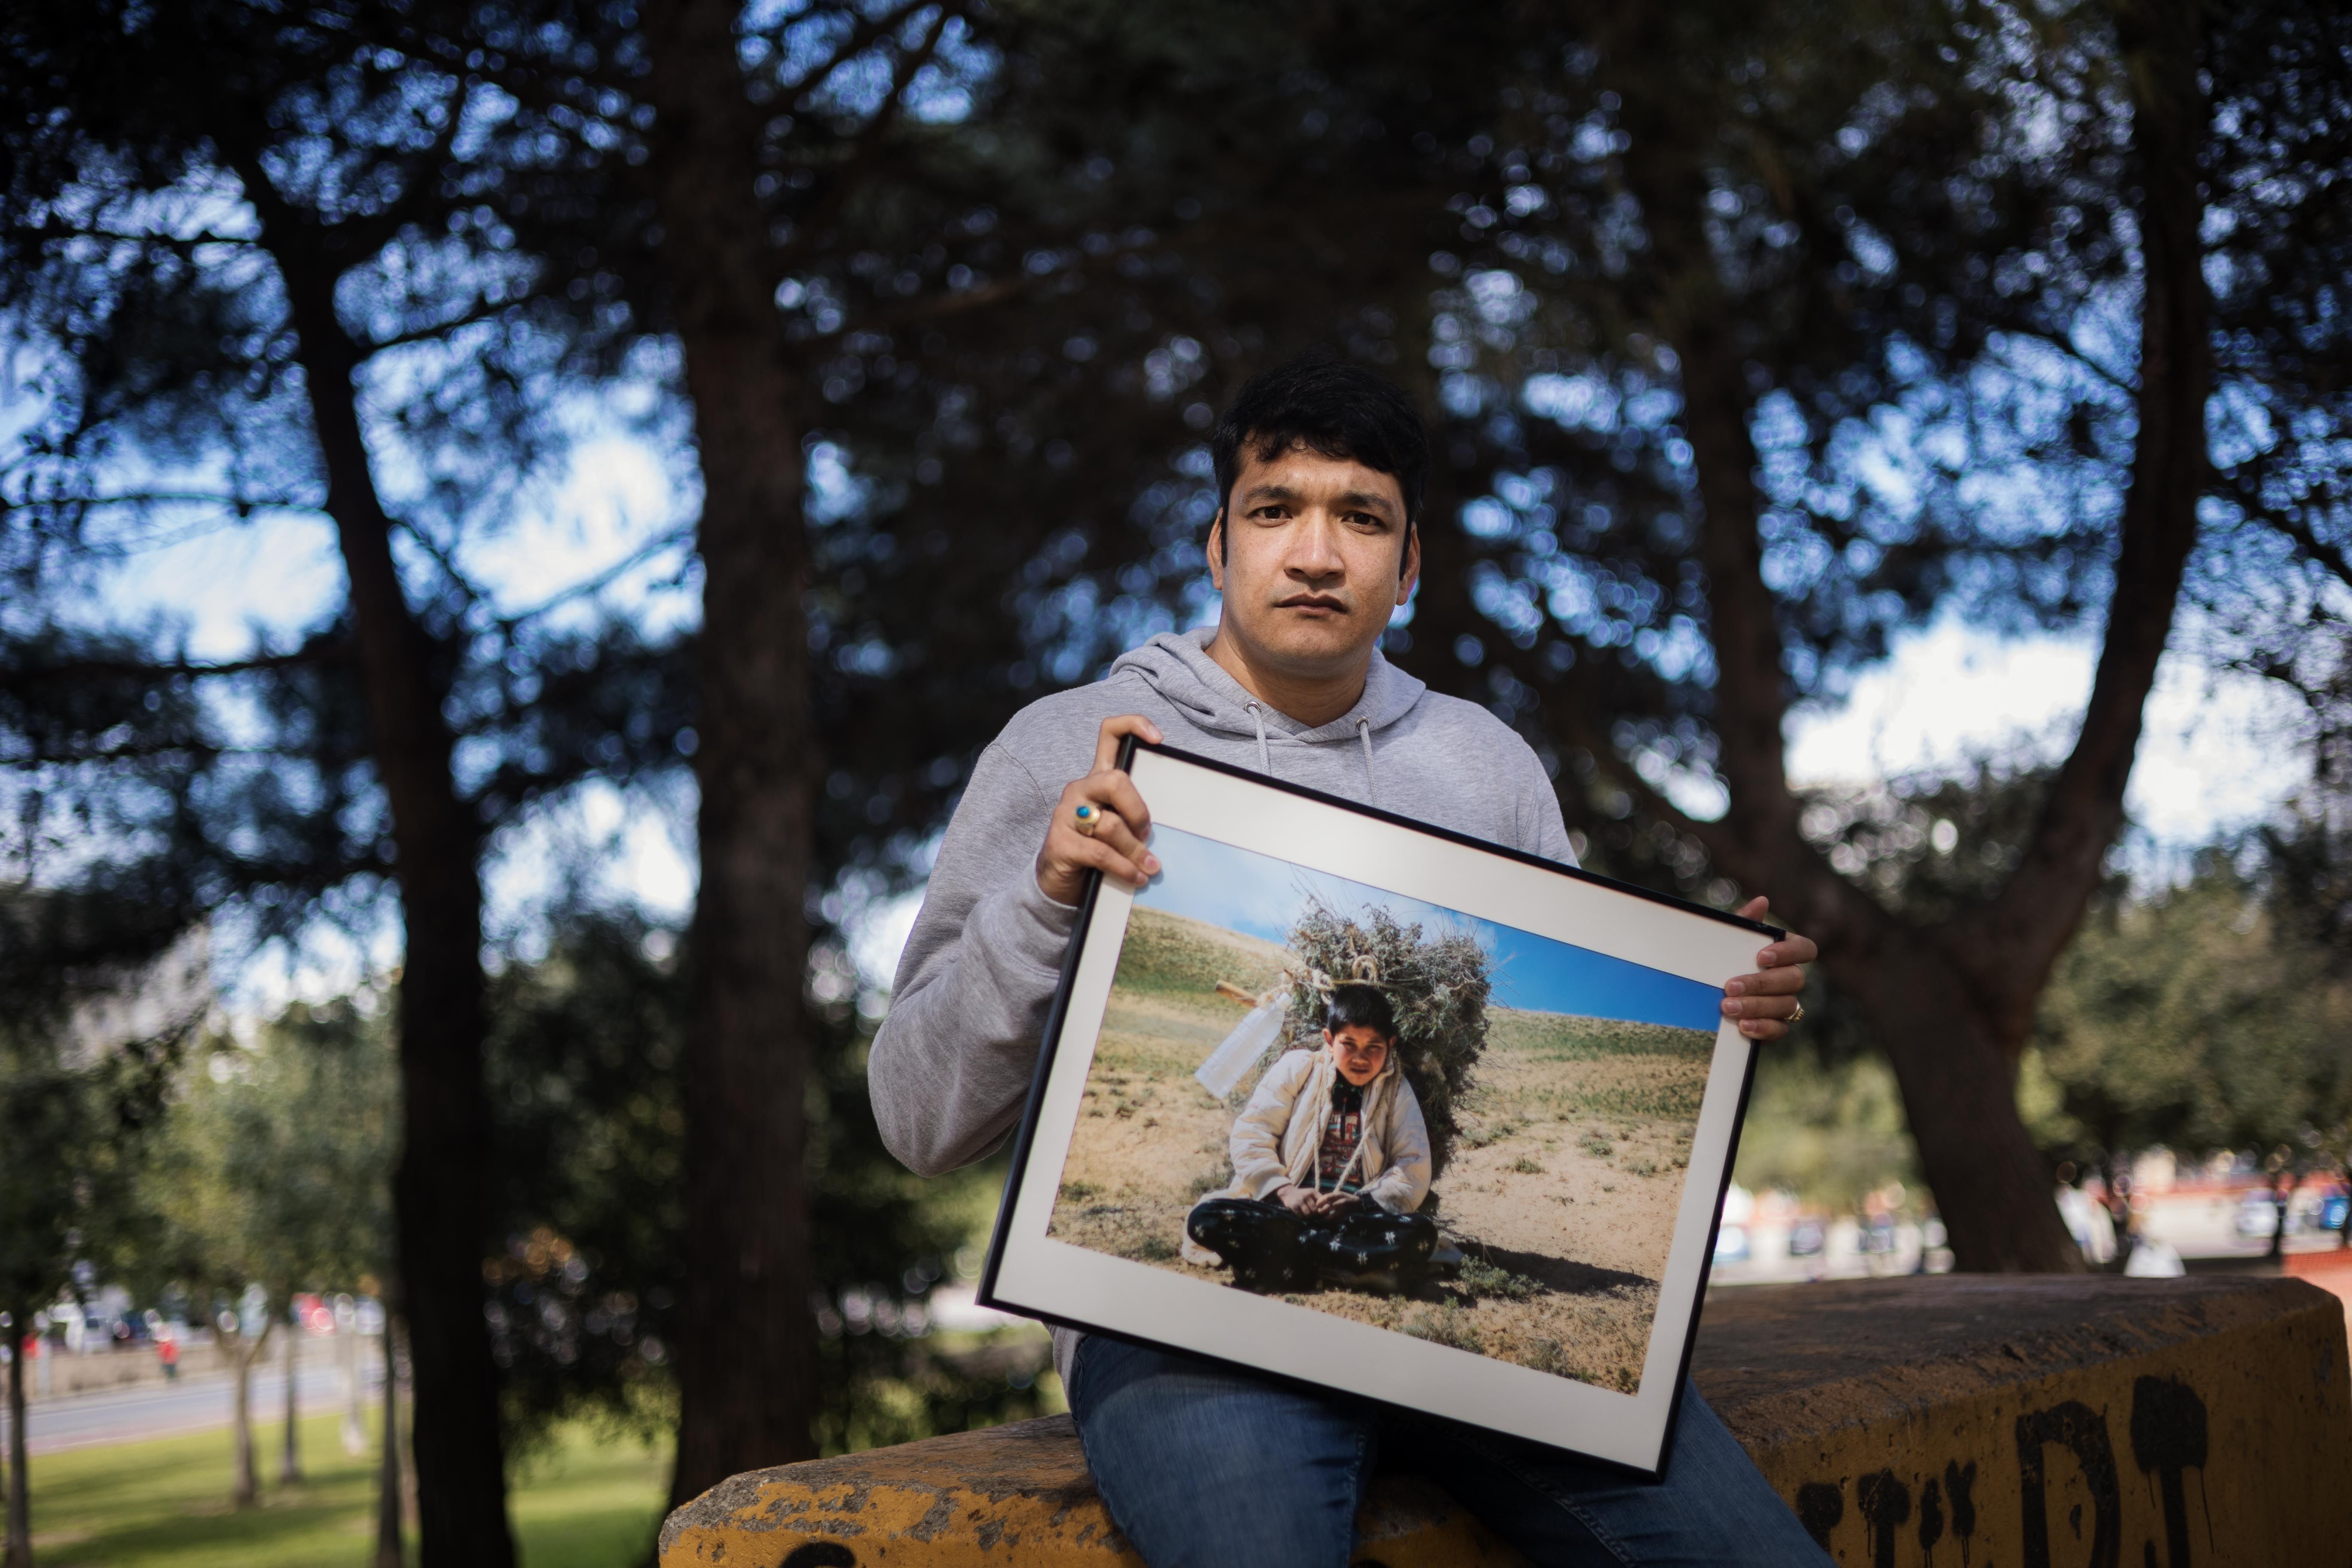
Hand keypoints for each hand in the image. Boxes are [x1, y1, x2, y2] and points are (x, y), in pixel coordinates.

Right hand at [1035, 715, 1164, 903]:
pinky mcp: (1060, 842)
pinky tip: (1136, 878)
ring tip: (1149, 867)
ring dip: (1135, 850)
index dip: (1133, 726)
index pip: (1110, 734)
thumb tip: (1174, 825)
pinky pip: (1101, 853)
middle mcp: (1081, 790)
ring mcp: (1067, 814)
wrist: (1058, 881)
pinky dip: (1124, 868)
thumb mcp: (1120, 826)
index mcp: (1099, 779)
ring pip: (1111, 825)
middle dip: (1139, 811)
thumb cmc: (1097, 850)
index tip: (1158, 739)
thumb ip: (1136, 815)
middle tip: (1147, 834)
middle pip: (1116, 781)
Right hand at [1276, 1185, 1349, 1217]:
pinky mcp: (1294, 1206)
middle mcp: (1307, 1195)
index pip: (1322, 1202)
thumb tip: (1328, 1210)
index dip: (1324, 1209)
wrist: (1288, 1193)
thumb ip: (1319, 1200)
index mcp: (1313, 1192)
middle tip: (1314, 1216)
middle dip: (1315, 1214)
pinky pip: (1301, 1216)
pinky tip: (1302, 1215)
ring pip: (1308, 1214)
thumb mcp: (1311, 1194)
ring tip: (1308, 1216)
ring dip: (1308, 1217)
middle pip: (1315, 1210)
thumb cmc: (1302, 1195)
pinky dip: (1302, 1217)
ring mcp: (1300, 1200)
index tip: (1322, 1213)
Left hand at [1721, 897, 1815, 1040]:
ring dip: (1757, 1006)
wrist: (1701, 991)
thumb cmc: (1720, 958)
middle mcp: (1790, 978)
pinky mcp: (1776, 1026)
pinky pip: (1780, 1030)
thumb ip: (1743, 922)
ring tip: (1728, 1007)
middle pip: (1794, 980)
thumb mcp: (1725, 939)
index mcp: (1784, 952)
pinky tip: (1743, 1026)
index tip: (1760, 956)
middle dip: (1762, 983)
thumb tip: (1762, 901)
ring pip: (1787, 1005)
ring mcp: (1785, 1003)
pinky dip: (1763, 1028)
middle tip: (1730, 986)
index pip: (1806, 949)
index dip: (1789, 952)